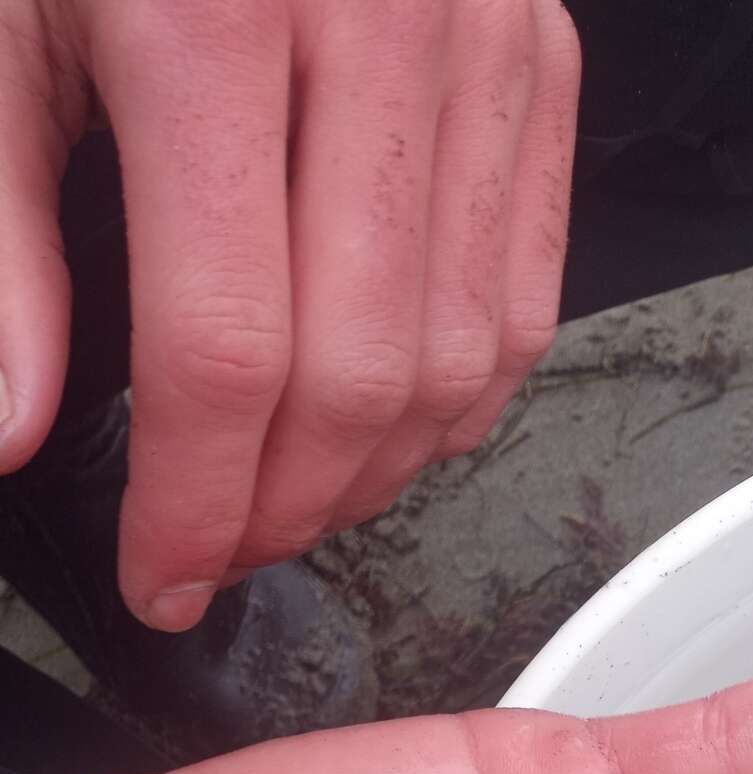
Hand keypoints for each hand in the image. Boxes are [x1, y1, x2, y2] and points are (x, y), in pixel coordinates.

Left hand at [0, 0, 578, 622]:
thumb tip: (19, 427)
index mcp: (212, 16)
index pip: (231, 347)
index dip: (199, 500)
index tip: (163, 576)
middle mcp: (381, 30)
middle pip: (362, 371)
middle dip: (285, 506)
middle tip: (219, 549)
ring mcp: (483, 43)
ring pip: (463, 354)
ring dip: (376, 471)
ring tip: (294, 500)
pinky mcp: (537, 54)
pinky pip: (527, 289)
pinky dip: (465, 393)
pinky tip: (389, 425)